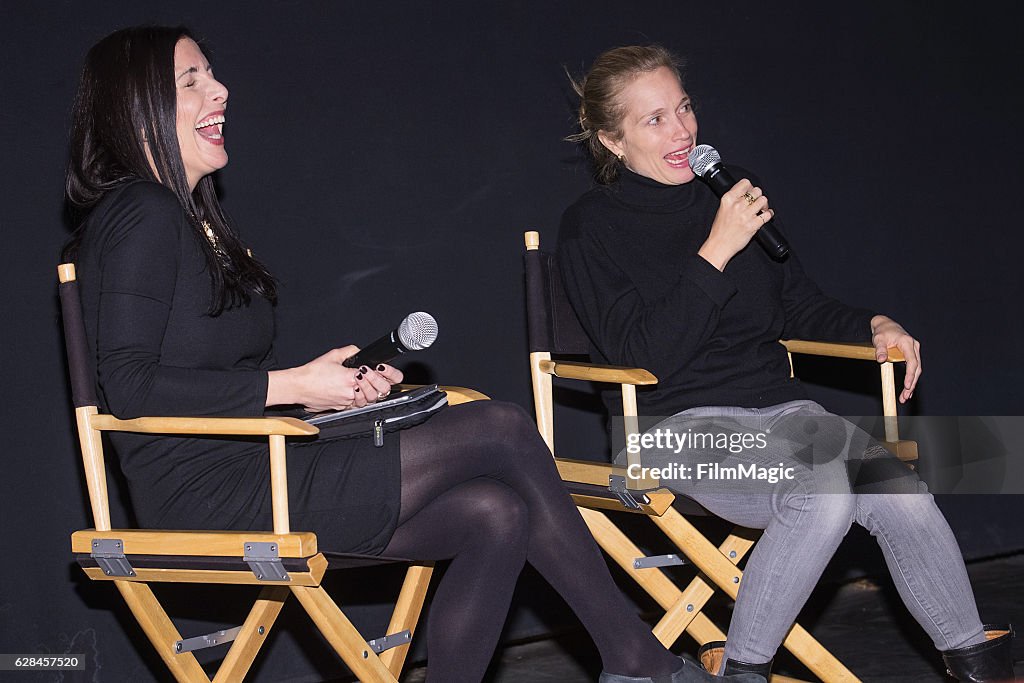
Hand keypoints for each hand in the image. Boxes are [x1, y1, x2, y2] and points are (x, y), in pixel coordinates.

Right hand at [267, 345, 403, 410]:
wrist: (298, 386)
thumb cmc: (311, 373)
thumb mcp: (333, 355)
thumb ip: (351, 351)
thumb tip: (360, 351)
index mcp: (350, 377)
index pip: (375, 376)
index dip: (382, 374)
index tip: (380, 369)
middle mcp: (350, 392)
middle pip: (376, 392)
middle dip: (380, 384)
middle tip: (376, 377)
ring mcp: (346, 401)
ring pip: (368, 401)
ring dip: (370, 392)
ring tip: (366, 383)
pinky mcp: (341, 407)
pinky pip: (356, 405)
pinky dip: (359, 399)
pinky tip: (357, 391)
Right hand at [698, 178, 774, 270]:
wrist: (719, 246)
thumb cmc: (720, 231)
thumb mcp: (722, 209)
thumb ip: (733, 200)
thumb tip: (745, 194)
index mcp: (728, 199)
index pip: (745, 183)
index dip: (750, 187)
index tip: (751, 191)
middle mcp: (737, 205)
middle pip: (757, 191)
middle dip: (758, 196)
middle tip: (757, 202)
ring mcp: (746, 215)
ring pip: (763, 200)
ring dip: (764, 205)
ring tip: (762, 209)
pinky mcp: (753, 225)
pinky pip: (767, 215)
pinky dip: (769, 214)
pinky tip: (766, 215)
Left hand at [870, 315, 921, 402]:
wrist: (886, 325)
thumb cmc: (883, 331)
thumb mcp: (878, 339)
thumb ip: (880, 349)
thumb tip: (881, 360)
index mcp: (907, 343)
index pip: (912, 361)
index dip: (910, 374)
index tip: (908, 385)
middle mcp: (914, 347)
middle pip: (916, 368)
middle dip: (912, 384)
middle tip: (905, 396)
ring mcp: (914, 352)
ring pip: (916, 370)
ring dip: (912, 384)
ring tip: (905, 396)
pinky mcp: (911, 355)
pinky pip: (913, 369)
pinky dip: (910, 379)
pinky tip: (907, 389)